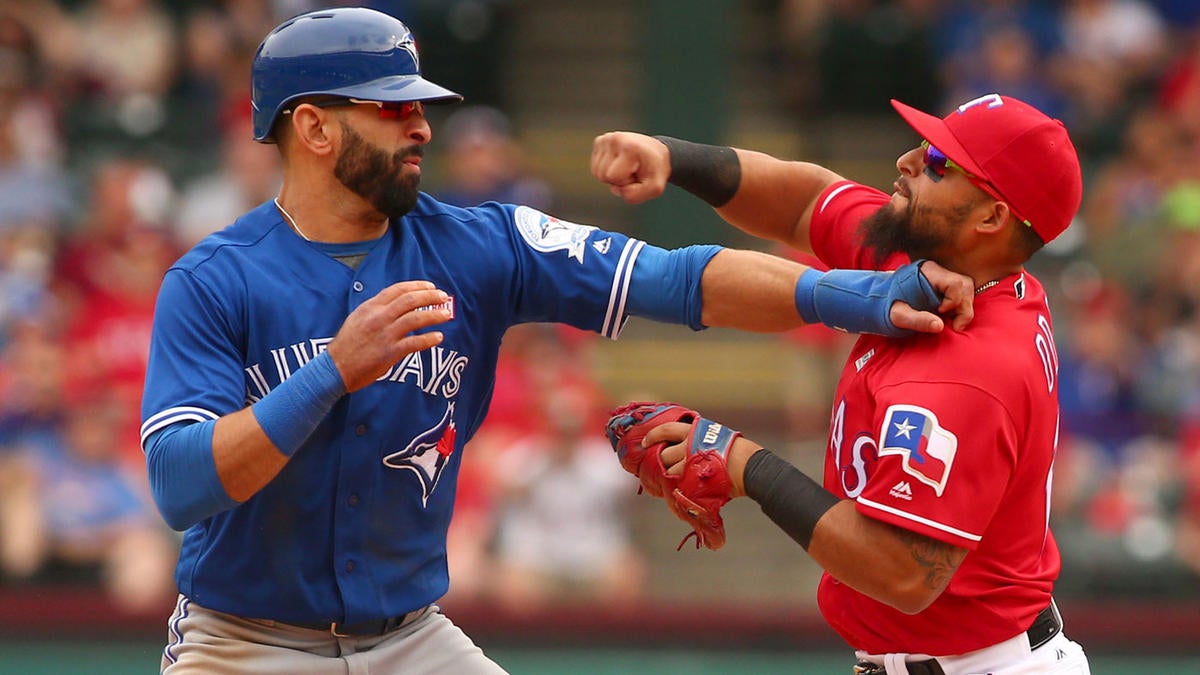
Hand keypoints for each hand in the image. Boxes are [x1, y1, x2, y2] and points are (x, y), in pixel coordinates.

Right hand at [326, 281, 452, 391]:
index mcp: (370, 307)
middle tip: (443, 296)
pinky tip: (439, 337)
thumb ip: (376, 309)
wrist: (335, 367)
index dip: (417, 286)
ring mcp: (385, 335)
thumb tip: (396, 303)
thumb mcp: (358, 318)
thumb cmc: (347, 344)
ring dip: (434, 315)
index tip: (430, 286)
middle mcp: (379, 317)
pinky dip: (429, 339)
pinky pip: (415, 343)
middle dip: (430, 296)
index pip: (398, 289)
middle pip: (410, 300)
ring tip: (447, 314)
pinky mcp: (390, 353)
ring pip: (415, 319)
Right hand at [590, 131, 670, 203]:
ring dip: (611, 175)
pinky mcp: (600, 141)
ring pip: (596, 172)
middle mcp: (614, 139)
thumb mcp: (654, 188)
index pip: (612, 176)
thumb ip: (634, 196)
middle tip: (632, 171)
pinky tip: (618, 163)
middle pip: (602, 175)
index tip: (637, 173)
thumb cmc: (655, 171)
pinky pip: (595, 167)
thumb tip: (615, 189)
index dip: (625, 182)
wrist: (655, 153)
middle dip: (617, 180)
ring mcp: (605, 139)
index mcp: (629, 147)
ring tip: (626, 167)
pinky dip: (606, 170)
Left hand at [644, 422, 763, 498]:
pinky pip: (677, 486)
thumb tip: (687, 443)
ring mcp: (690, 463)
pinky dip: (676, 489)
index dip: (653, 436)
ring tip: (673, 480)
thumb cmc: (738, 451)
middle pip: (663, 454)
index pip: (666, 430)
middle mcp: (689, 445)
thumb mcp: (716, 435)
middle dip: (661, 461)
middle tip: (662, 466)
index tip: (646, 442)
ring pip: (669, 471)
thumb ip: (699, 438)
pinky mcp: (693, 480)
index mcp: (694, 431)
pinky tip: (678, 490)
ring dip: (668, 476)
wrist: (749, 467)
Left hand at [888, 260, 974, 332]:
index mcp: (928, 272)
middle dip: (963, 307)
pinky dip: (960, 307)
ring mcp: (942, 277)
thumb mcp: (898, 316)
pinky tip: (949, 317)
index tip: (940, 312)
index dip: (954, 301)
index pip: (956, 283)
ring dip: (963, 308)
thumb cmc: (888, 307)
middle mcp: (938, 271)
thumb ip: (917, 320)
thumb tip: (939, 326)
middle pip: (965, 286)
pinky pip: (962, 293)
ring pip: (967, 290)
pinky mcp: (944, 285)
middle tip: (954, 324)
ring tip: (951, 321)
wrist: (881, 301)